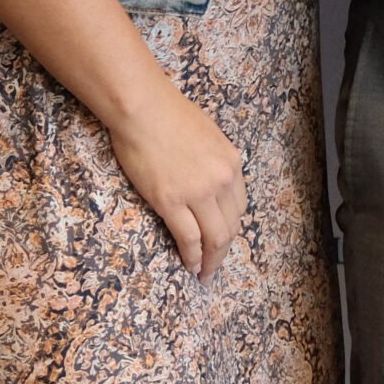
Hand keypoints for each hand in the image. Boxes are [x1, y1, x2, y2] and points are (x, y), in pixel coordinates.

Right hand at [107, 84, 247, 278]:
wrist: (144, 108)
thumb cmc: (169, 116)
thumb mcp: (208, 137)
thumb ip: (213, 163)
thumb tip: (208, 183)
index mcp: (232, 163)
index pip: (239, 206)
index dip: (230, 227)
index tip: (222, 239)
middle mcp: (222, 180)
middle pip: (231, 226)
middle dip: (224, 250)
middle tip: (215, 267)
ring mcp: (198, 192)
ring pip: (214, 237)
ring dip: (211, 261)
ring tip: (204, 274)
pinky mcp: (171, 201)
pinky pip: (188, 237)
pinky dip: (191, 255)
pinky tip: (189, 265)